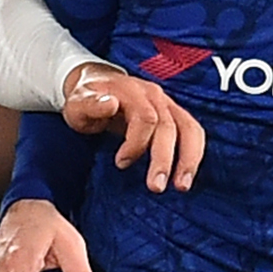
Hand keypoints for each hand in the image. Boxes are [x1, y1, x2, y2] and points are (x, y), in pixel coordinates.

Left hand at [59, 63, 201, 193]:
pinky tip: (187, 175)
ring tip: (182, 186)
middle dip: (164, 159)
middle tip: (156, 187)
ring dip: (188, 159)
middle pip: (168, 127)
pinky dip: (194, 153)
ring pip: (188, 129)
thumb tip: (110, 104)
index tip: (120, 163)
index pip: (146, 118)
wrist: (98, 84)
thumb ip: (90, 104)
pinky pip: (193, 131)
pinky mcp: (174, 114)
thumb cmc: (85, 100)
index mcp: (131, 91)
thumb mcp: (77, 102)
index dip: (136, 144)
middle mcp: (153, 95)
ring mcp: (166, 103)